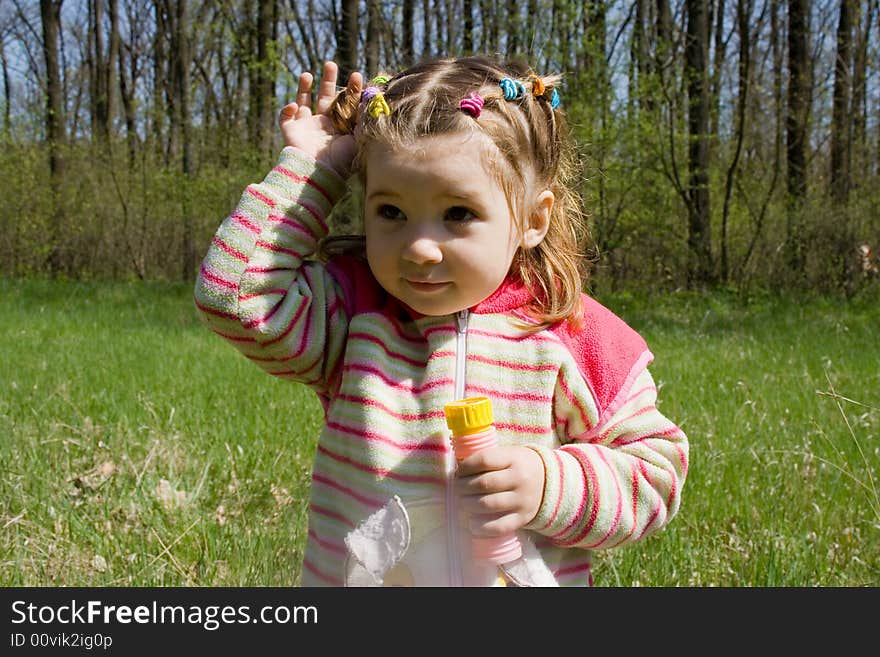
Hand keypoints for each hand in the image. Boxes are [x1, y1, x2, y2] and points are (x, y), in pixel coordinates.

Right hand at [278, 61, 362, 176]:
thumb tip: (372, 100)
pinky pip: (286, 117)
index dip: (351, 89)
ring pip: (303, 102)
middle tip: (331, 63)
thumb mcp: (358, 138)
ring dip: (303, 87)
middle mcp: (323, 126)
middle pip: (324, 97)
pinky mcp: (290, 132)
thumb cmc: (341, 160)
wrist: (320, 174)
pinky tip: (294, 105)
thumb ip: (363, 119)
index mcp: (340, 127)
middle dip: (328, 80)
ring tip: (308, 74)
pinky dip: (287, 109)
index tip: (357, 75)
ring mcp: (306, 128)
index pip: (345, 103)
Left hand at [455, 445, 544, 536]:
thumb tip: (457, 472)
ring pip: (489, 504)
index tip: (458, 471)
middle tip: (457, 488)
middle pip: (484, 483)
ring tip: (462, 502)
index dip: (466, 466)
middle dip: (463, 487)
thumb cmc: (517, 466)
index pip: (484, 460)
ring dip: (468, 504)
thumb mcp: (507, 454)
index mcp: (514, 458)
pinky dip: (482, 528)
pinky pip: (500, 526)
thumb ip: (486, 460)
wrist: (547, 481)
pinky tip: (471, 524)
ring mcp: (522, 500)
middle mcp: (520, 479)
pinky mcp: (523, 518)